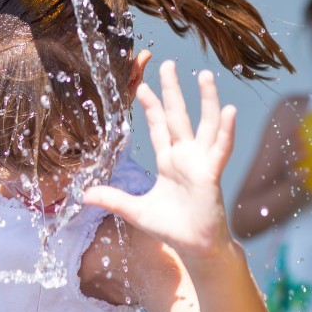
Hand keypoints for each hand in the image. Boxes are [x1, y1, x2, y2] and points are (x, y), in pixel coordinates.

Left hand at [84, 60, 235, 258]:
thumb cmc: (171, 227)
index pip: (157, 126)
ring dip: (206, 100)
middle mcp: (185, 156)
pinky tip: (229, 111)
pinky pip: (220, 148)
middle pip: (178, 115)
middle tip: (168, 64)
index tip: (141, 84)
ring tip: (205, 75)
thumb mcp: (134, 210)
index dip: (150, 105)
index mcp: (168, 161)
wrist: (195, 247)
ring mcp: (200, 162)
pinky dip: (226, 130)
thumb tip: (83, 195)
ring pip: (205, 124)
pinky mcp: (212, 174)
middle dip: (172, 90)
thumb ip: (112, 199)